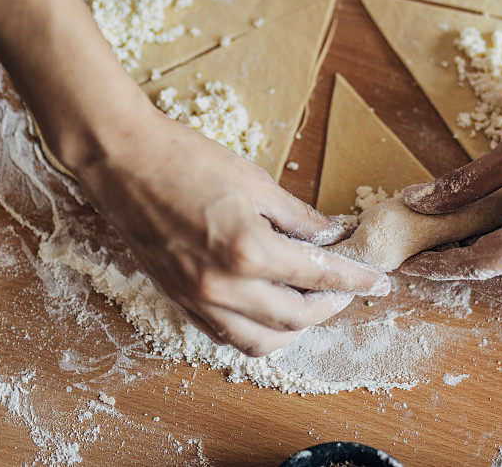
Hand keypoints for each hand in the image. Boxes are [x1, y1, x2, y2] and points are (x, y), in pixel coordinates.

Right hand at [72, 107, 389, 355]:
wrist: (122, 161)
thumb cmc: (186, 161)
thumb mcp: (255, 182)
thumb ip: (299, 218)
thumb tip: (331, 237)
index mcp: (248, 250)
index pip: (319, 276)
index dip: (356, 281)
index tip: (379, 283)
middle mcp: (223, 286)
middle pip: (296, 318)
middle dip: (332, 306)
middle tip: (348, 290)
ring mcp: (197, 300)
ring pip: (262, 341)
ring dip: (296, 328)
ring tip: (312, 304)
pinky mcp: (179, 301)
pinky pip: (228, 335)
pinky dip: (259, 331)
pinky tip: (271, 309)